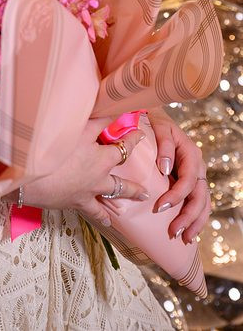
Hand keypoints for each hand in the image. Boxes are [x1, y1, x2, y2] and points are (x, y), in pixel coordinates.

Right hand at [22, 117, 148, 227]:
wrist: (33, 176)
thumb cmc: (56, 149)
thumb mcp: (79, 128)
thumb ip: (98, 120)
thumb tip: (113, 109)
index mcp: (103, 158)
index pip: (123, 147)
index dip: (132, 139)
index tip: (140, 135)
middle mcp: (100, 177)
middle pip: (122, 182)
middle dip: (134, 185)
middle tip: (145, 190)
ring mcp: (89, 192)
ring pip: (112, 197)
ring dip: (124, 199)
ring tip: (134, 202)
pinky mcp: (76, 202)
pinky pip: (94, 212)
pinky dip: (102, 217)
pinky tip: (107, 222)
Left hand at [148, 109, 209, 243]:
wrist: (154, 118)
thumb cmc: (155, 122)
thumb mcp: (159, 127)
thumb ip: (164, 145)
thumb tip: (165, 168)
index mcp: (191, 154)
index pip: (188, 180)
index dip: (176, 195)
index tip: (160, 207)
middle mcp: (197, 167)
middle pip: (200, 196)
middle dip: (189, 216)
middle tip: (174, 232)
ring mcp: (196, 176)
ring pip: (202, 203)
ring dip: (195, 222)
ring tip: (184, 238)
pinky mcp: (190, 183)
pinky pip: (198, 203)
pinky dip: (195, 218)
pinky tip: (188, 232)